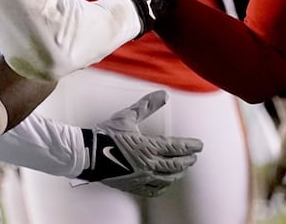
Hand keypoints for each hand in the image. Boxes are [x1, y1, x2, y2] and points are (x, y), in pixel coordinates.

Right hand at [77, 90, 203, 196]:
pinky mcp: (131, 185)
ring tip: (182, 169)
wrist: (86, 153)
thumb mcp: (127, 116)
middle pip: (174, 166)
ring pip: (166, 179)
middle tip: (194, 157)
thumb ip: (147, 105)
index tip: (199, 145)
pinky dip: (162, 186)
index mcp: (147, 147)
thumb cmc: (105, 133)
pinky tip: (165, 183)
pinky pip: (152, 190)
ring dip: (177, 174)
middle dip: (187, 161)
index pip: (176, 148)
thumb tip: (164, 94)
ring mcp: (140, 177)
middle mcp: (147, 165)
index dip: (190, 146)